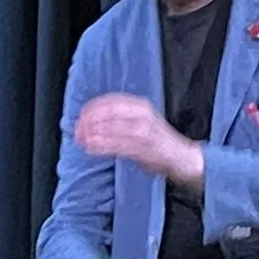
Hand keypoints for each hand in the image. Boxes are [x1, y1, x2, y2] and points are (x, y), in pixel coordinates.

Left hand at [75, 93, 203, 187]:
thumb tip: (92, 121)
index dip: (93, 108)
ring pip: (112, 130)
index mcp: (141, 106)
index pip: (111, 101)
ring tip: (81, 140)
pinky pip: (118, 146)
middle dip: (90, 122)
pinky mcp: (143, 149)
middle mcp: (142, 116)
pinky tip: (91, 148)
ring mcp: (143, 132)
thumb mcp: (140, 120)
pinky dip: (102, 147)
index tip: (81, 115)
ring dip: (93, 135)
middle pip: (109, 114)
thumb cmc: (157, 140)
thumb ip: (120, 118)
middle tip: (77, 130)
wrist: (181, 157)